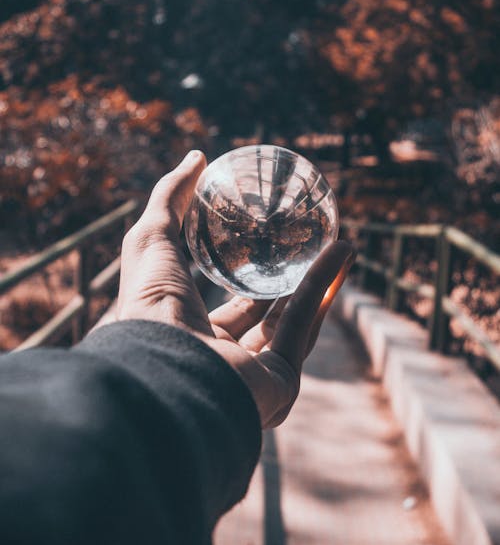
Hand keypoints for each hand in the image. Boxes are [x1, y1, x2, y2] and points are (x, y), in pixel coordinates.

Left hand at [116, 150, 354, 427]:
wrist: (165, 365)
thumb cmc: (149, 305)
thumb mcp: (151, 239)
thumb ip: (171, 197)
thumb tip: (196, 157)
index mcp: (191, 337)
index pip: (226, 305)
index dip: (247, 275)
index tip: (267, 245)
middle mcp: (224, 362)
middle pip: (266, 318)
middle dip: (290, 282)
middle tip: (309, 247)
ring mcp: (253, 378)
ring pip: (294, 323)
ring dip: (318, 280)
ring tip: (341, 242)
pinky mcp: (281, 387)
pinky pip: (304, 329)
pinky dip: (323, 289)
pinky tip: (342, 253)